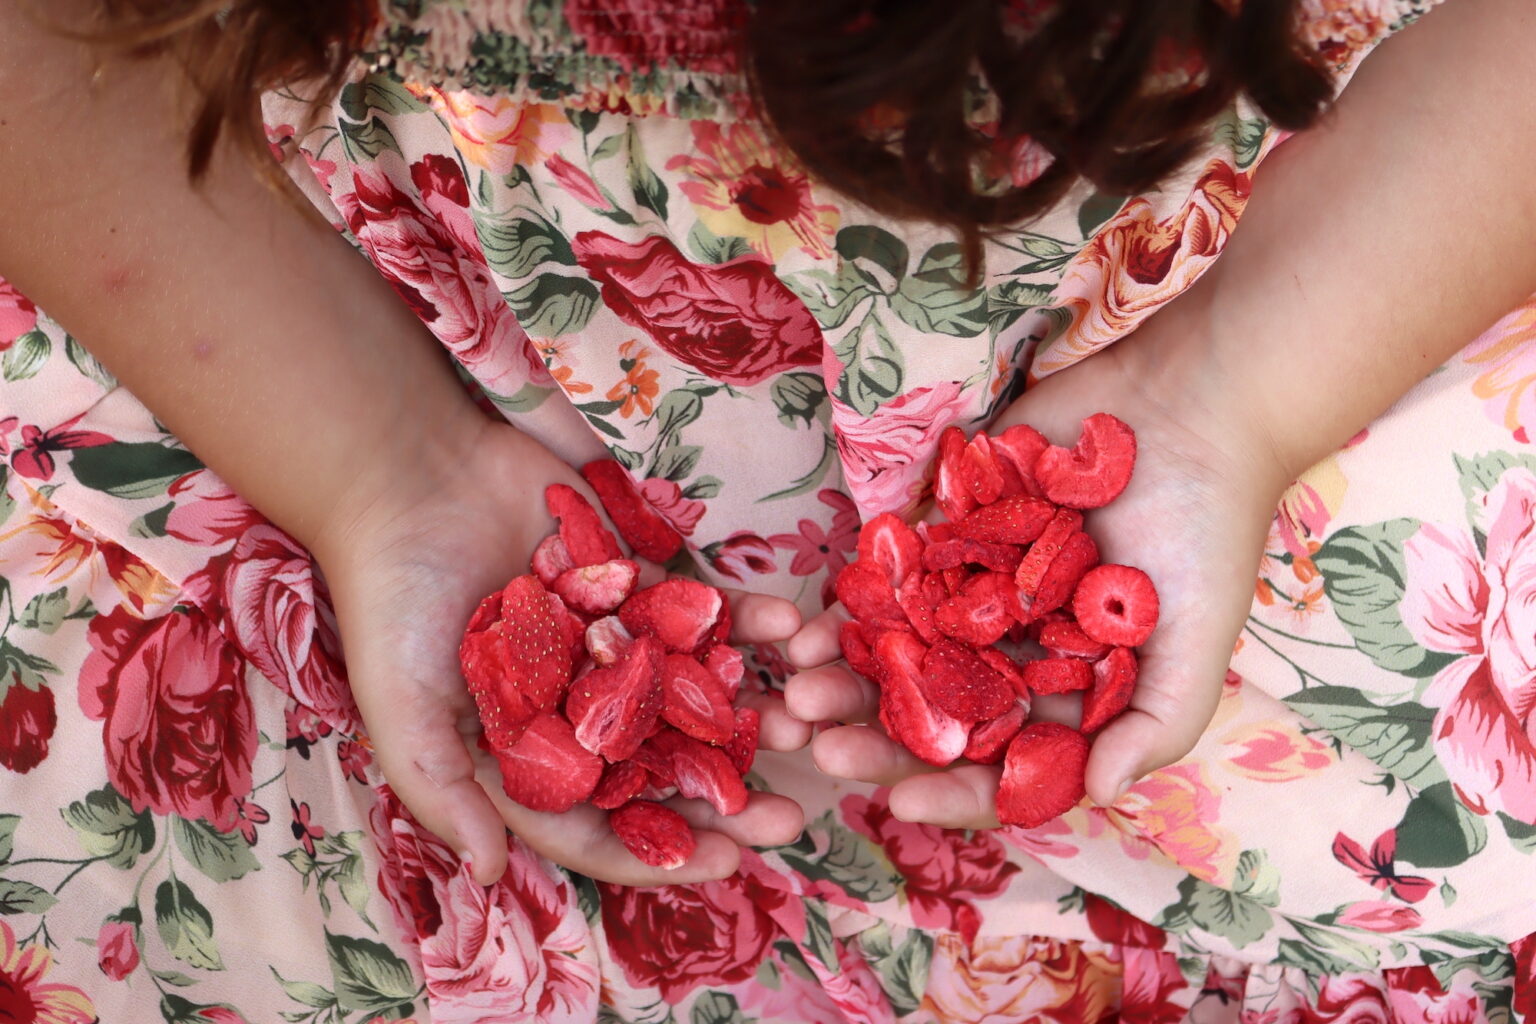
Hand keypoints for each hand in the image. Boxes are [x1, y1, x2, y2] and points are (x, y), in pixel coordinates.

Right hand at [313, 416, 809, 883]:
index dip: (657, 850)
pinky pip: (699, 611)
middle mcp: (573, 707)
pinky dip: (744, 621)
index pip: (598, 821)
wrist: (409, 475)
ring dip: (749, 712)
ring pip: (692, 695)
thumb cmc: (391, 600)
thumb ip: (443, 792)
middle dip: (724, 796)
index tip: (726, 864)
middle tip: (789, 816)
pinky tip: (789, 629)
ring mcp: (609, 644)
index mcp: (522, 753)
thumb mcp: (402, 708)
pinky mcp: (634, 581)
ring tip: (807, 725)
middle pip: (660, 769)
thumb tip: (492, 872)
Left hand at [784, 333, 1291, 827]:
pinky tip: (814, 617)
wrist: (1187, 408)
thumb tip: (1098, 793)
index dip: (952, 791)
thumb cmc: (1207, 534)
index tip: (901, 804)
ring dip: (847, 672)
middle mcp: (1013, 652)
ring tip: (799, 683)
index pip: (1000, 762)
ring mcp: (975, 591)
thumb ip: (1154, 725)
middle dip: (876, 734)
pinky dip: (852, 597)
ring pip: (898, 648)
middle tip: (818, 743)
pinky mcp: (947, 530)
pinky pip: (889, 571)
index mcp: (1067, 693)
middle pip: (933, 713)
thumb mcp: (1198, 641)